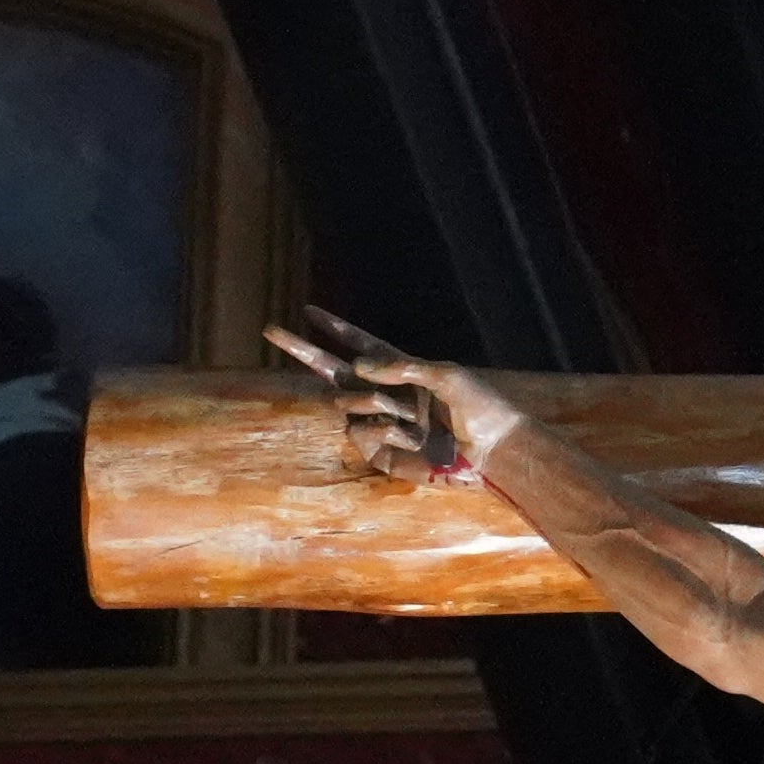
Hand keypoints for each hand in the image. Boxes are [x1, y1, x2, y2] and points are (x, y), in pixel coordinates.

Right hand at [269, 307, 510, 483]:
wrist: (492, 452)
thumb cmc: (477, 407)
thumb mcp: (443, 374)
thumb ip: (399, 366)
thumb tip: (356, 365)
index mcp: (402, 370)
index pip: (361, 344)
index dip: (335, 328)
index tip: (309, 311)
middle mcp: (387, 394)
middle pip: (333, 369)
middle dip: (303, 349)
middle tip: (271, 331)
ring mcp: (380, 423)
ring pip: (346, 401)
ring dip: (370, 403)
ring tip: (408, 417)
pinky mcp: (379, 453)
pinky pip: (359, 432)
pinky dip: (381, 431)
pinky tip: (411, 440)